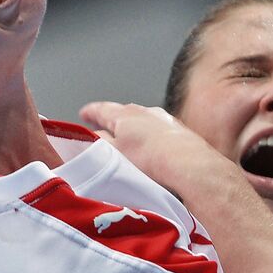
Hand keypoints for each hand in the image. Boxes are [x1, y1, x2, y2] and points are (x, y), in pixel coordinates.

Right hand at [80, 101, 225, 195]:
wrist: (187, 163)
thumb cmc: (151, 158)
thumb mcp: (114, 153)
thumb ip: (99, 142)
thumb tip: (93, 136)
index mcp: (124, 114)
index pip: (102, 109)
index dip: (91, 112)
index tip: (85, 113)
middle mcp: (144, 111)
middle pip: (122, 112)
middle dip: (112, 119)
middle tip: (103, 127)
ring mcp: (163, 119)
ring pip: (142, 120)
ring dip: (133, 128)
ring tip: (128, 141)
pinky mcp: (178, 130)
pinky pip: (158, 130)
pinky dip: (150, 136)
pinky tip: (151, 149)